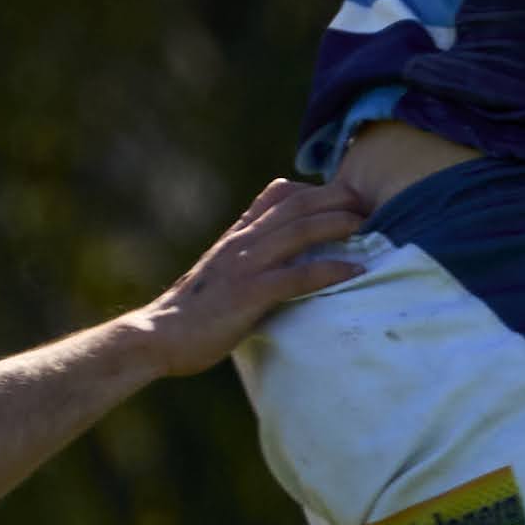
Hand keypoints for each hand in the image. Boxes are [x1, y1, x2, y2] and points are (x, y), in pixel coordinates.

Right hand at [127, 177, 371, 372]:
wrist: (157, 336)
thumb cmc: (191, 313)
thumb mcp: (218, 273)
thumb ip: (245, 259)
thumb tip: (275, 261)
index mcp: (236, 236)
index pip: (276, 194)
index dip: (313, 189)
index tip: (343, 194)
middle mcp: (242, 243)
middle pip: (297, 205)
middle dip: (336, 198)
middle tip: (367, 202)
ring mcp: (246, 265)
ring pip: (300, 231)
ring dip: (337, 224)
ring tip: (367, 225)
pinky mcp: (250, 293)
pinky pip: (298, 276)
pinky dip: (330, 270)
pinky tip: (355, 271)